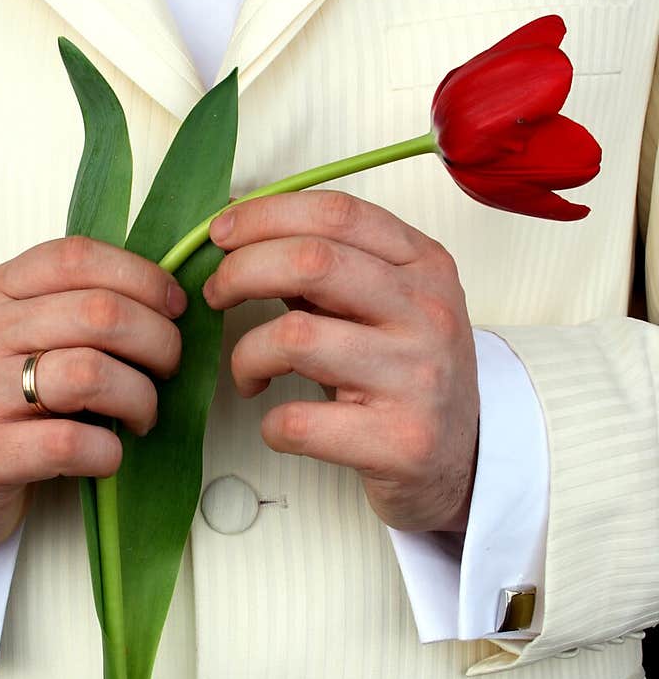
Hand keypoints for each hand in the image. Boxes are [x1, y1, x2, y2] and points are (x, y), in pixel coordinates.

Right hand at [0, 236, 187, 552]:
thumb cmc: (1, 402)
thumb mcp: (22, 336)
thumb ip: (75, 307)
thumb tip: (169, 297)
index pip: (78, 257)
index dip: (143, 278)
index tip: (175, 308)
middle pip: (100, 313)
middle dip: (158, 342)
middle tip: (168, 370)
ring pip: (91, 374)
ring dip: (140, 398)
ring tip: (142, 416)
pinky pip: (70, 442)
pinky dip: (108, 451)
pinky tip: (108, 455)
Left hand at [202, 190, 479, 533]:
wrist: (463, 463)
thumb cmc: (407, 376)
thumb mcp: (386, 307)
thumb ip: (327, 271)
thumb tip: (241, 235)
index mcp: (425, 266)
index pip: (337, 214)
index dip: (265, 215)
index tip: (221, 234)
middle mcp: (428, 313)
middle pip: (312, 262)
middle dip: (242, 271)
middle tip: (216, 293)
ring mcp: (418, 378)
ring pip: (295, 337)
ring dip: (246, 354)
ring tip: (248, 371)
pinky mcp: (400, 442)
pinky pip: (299, 421)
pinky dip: (269, 423)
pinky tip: (278, 423)